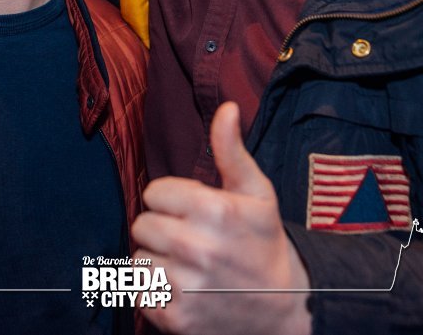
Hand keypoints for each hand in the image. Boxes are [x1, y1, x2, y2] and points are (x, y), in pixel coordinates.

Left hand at [131, 102, 311, 334]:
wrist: (284, 306)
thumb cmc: (264, 242)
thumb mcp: (257, 192)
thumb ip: (232, 150)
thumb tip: (227, 108)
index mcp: (215, 210)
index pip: (154, 193)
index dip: (172, 201)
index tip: (193, 213)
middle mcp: (197, 247)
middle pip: (142, 225)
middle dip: (162, 230)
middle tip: (189, 241)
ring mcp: (186, 286)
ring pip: (138, 260)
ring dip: (156, 262)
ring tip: (186, 266)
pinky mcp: (176, 318)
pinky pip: (139, 293)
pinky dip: (154, 292)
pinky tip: (181, 289)